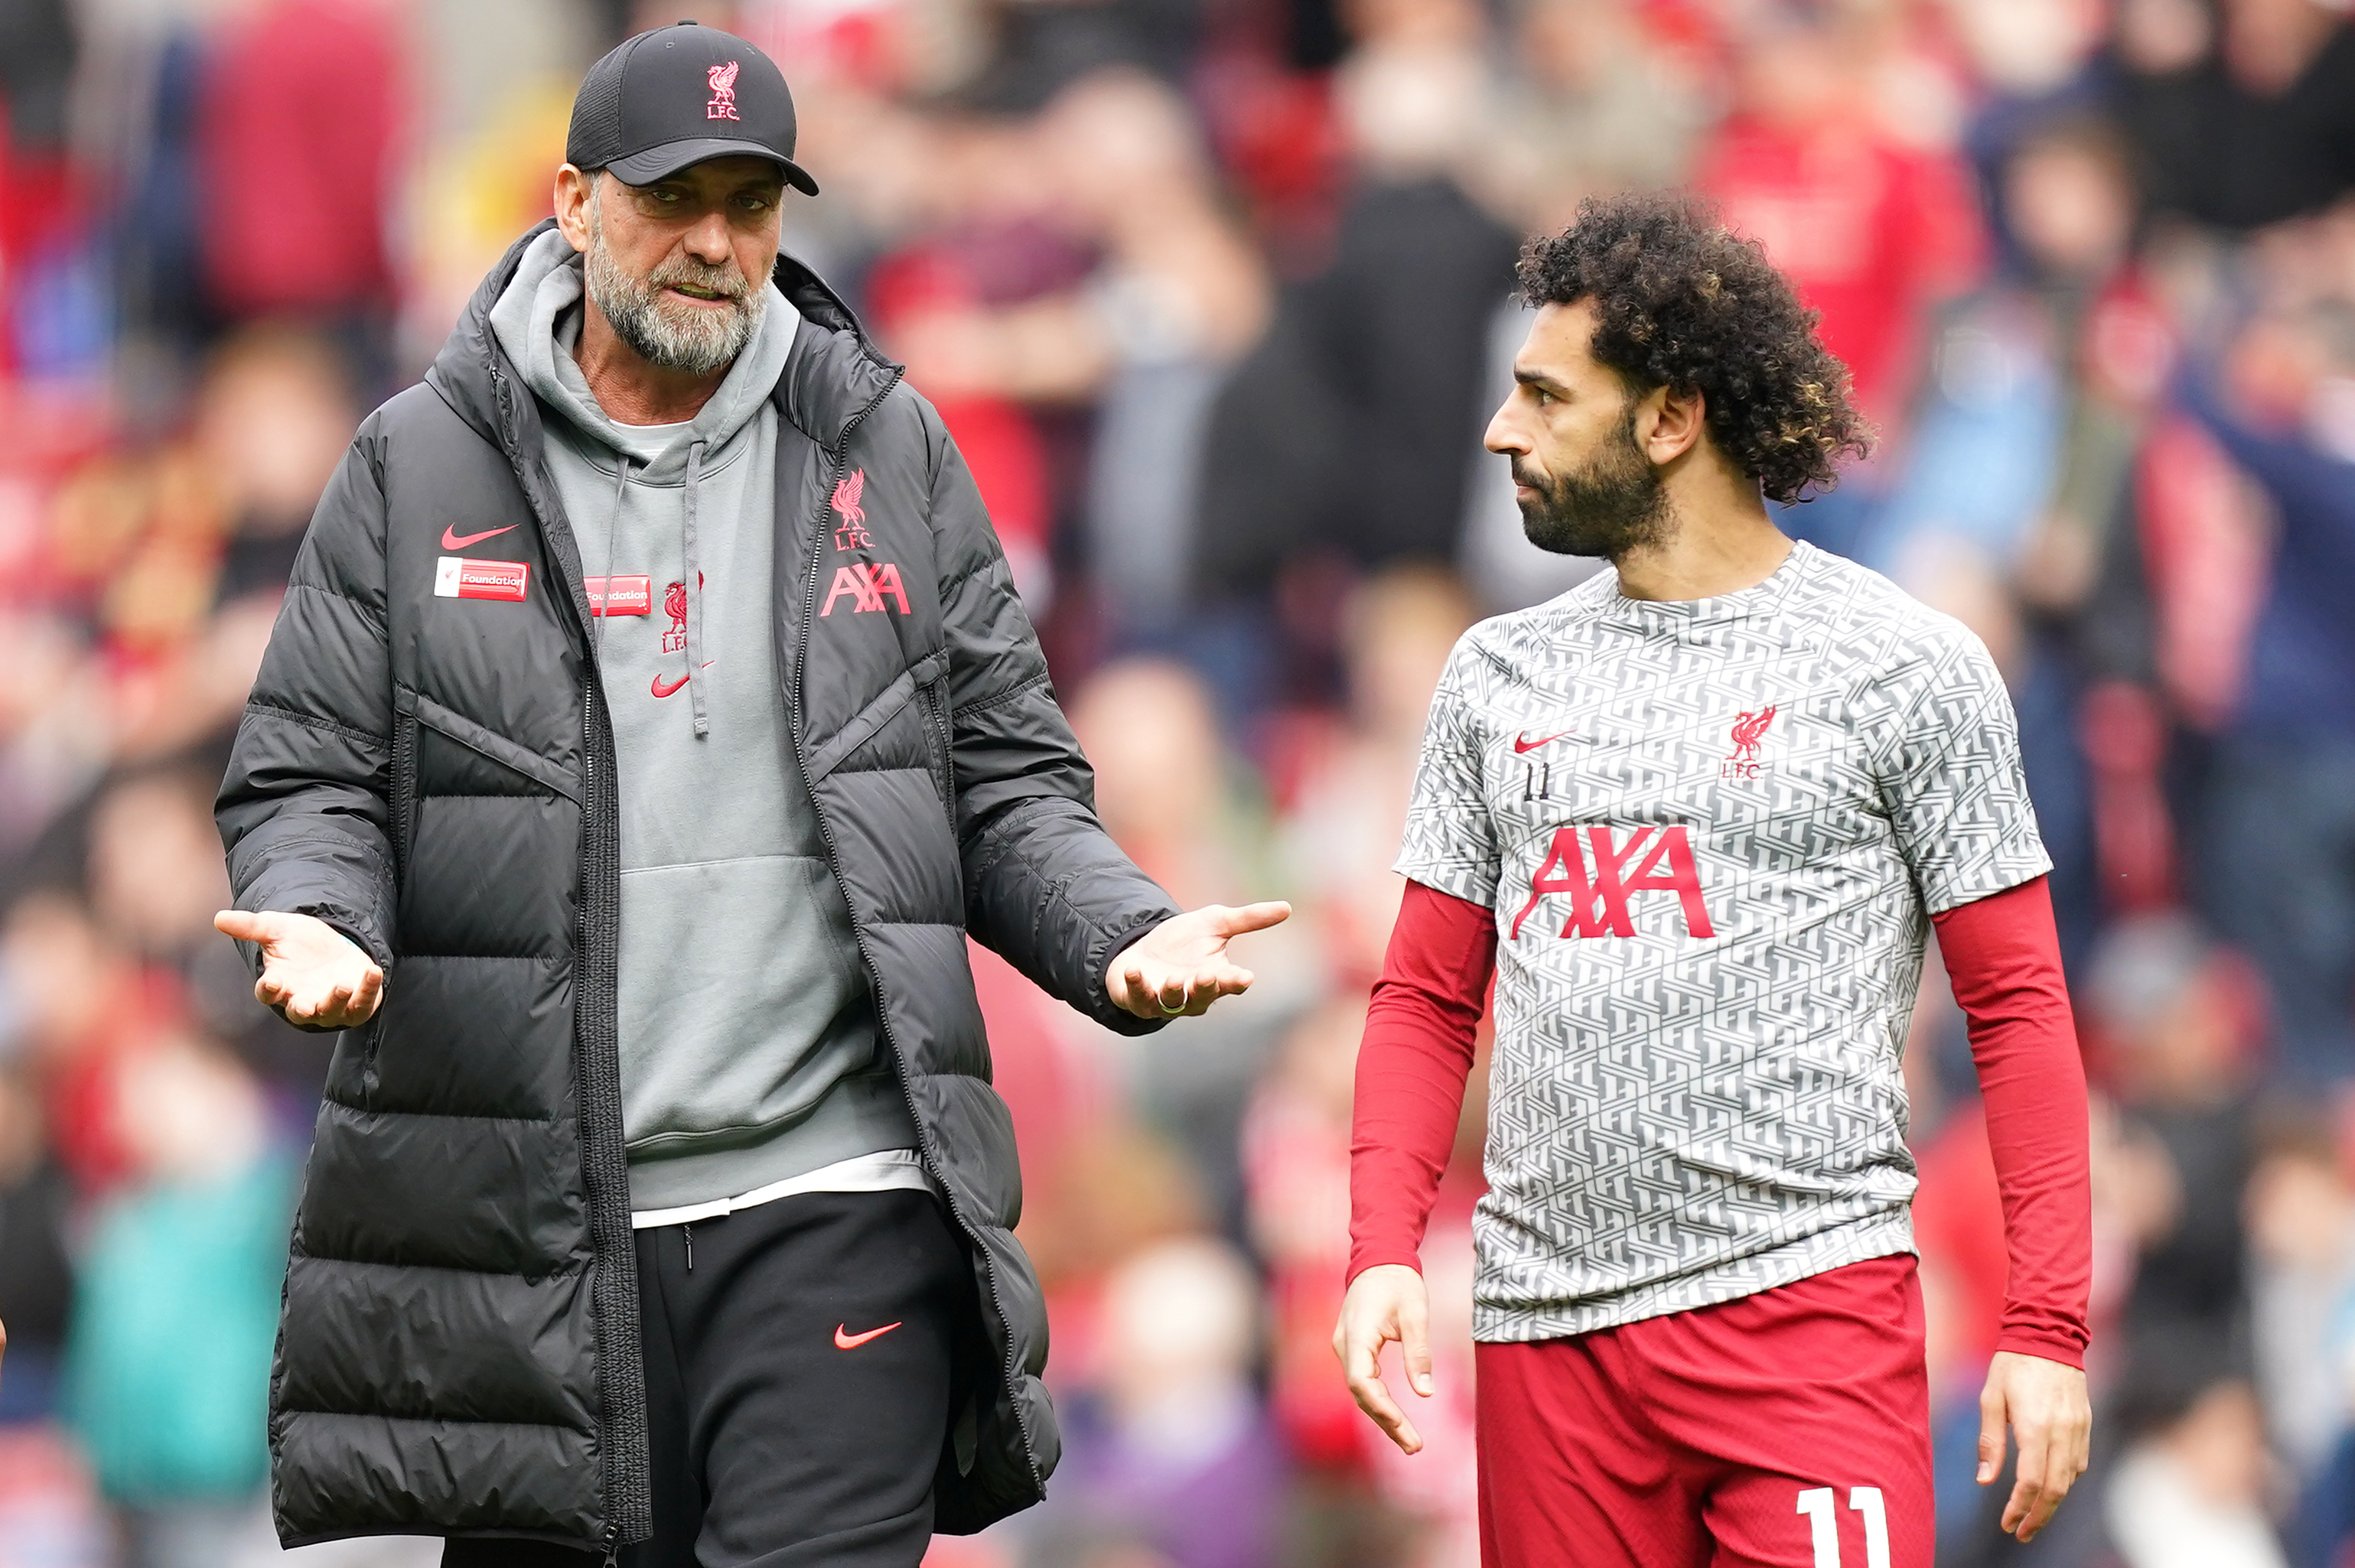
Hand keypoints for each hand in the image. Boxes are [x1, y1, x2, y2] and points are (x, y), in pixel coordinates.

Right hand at [214, 910, 384, 1029]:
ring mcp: (330, 1006)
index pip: (268, 994)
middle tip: (305, 1006)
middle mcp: (303, 1001)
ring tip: (342, 985)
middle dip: (303, 1009)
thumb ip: (251, 926)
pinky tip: (374, 971)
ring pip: (331, 1012)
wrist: (334, 946)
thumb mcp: (277, 929)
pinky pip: (363, 1004)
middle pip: (299, 1012)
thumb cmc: (300, 942)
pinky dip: (369, 990)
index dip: (270, 990)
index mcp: (279, 985)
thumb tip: (218, 918)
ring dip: (336, 1001)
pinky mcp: (356, 1004)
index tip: (272, 981)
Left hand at [1106, 901, 1289, 1019]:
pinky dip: (1137, 986)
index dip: (1236, 981)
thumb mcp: (1216, 922)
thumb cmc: (1185, 940)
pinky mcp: (1139, 999)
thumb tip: (1287, 907)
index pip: (1230, 983)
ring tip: (1175, 979)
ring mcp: (1166, 1000)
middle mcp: (1194, 994)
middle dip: (1206, 988)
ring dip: (1174, 993)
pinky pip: (1139, 997)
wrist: (1144, 949)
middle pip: (1203, 997)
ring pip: (1173, 1003)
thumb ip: (1248, 919)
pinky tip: (1134, 970)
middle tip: (1208, 976)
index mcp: (1216, 978)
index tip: (1245, 976)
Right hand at [1333, 1263, 1433, 1453]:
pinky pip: (1363, 1382)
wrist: (1380, 1260)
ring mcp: (1345, 1348)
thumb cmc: (1399, 1283)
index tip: (1404, 1424)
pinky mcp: (1353, 1350)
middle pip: (1361, 1393)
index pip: (1361, 1381)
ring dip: (1383, 1416)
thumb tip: (1426, 1393)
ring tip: (1409, 1441)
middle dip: (1387, 1422)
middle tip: (1415, 1446)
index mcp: (1357, 1335)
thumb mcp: (1415, 1315)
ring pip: (1361, 1391)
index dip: (1381, 1407)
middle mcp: (1344, 1345)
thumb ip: (1418, 1354)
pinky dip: (1379, 1402)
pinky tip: (1396, 1419)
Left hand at [1978, 1350, 2090, 1541]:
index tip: (2007, 1523)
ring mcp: (2078, 1430)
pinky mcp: (2086, 1425)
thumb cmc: (2012, 1365)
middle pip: (2055, 1489)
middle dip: (2038, 1516)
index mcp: (2035, 1426)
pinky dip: (2065, 1481)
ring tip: (2032, 1516)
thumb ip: (1990, 1441)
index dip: (2019, 1508)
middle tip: (2021, 1533)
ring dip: (2052, 1503)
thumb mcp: (1990, 1399)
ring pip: (2070, 1480)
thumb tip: (1985, 1480)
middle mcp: (2061, 1432)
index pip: (2030, 1481)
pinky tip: (2050, 1486)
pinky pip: (2079, 1463)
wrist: (2048, 1335)